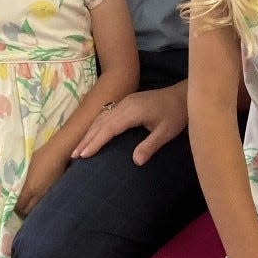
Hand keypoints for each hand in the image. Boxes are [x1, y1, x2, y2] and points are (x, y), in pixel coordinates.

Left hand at [16, 144, 67, 217]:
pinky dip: (41, 202)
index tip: (12, 206)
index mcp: (30, 188)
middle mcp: (39, 194)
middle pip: (28, 210)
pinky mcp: (55, 190)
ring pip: (38, 207)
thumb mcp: (25, 167)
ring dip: (33, 208)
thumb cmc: (40, 156)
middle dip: (23, 211)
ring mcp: (48, 193)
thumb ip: (20, 179)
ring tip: (29, 204)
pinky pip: (46, 201)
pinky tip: (39, 198)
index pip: (19, 205)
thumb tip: (14, 184)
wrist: (57, 152)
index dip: (15, 208)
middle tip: (20, 207)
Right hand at [73, 82, 187, 165]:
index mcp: (133, 111)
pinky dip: (96, 125)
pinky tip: (92, 134)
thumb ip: (151, 145)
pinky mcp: (127, 103)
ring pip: (102, 117)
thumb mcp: (166, 132)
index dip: (95, 142)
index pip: (109, 128)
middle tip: (74, 155)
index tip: (84, 154)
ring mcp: (125, 102)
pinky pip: (106, 114)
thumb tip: (135, 161)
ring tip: (78, 148)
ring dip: (89, 132)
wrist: (182, 95)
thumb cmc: (176, 114)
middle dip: (87, 139)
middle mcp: (125, 105)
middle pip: (101, 122)